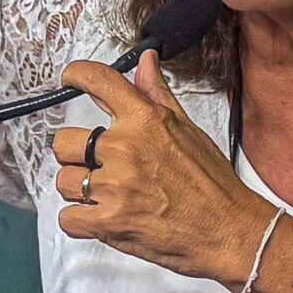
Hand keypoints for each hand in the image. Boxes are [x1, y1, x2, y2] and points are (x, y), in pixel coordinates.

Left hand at [53, 54, 276, 285]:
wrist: (229, 230)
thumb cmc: (212, 184)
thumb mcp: (187, 129)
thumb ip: (156, 94)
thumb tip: (146, 62)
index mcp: (145, 120)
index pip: (98, 81)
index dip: (76, 75)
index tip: (71, 78)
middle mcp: (125, 148)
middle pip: (63, 142)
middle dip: (76, 156)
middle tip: (101, 166)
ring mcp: (115, 186)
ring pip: (64, 182)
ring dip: (81, 191)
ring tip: (110, 195)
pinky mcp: (110, 222)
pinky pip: (69, 218)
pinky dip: (81, 221)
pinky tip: (104, 217)